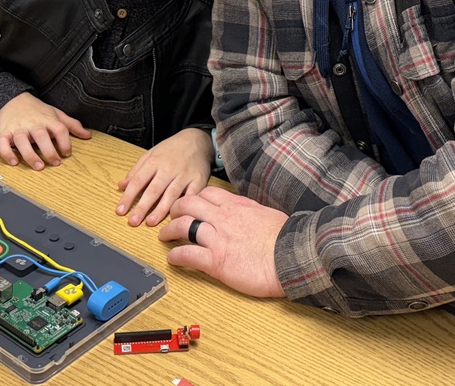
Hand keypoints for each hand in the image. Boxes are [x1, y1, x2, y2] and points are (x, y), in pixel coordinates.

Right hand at [0, 92, 90, 169]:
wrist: (11, 98)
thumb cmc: (36, 109)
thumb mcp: (55, 113)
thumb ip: (71, 124)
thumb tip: (87, 135)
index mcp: (47, 119)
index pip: (59, 129)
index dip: (65, 142)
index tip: (67, 153)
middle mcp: (33, 124)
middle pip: (41, 136)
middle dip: (49, 151)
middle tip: (55, 162)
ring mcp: (18, 128)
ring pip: (22, 141)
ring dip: (30, 155)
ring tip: (38, 166)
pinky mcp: (4, 132)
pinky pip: (3, 143)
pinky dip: (7, 153)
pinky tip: (14, 162)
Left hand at [116, 128, 212, 226]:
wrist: (196, 140)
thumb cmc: (171, 149)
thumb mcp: (150, 154)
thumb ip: (136, 171)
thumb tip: (121, 186)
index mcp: (154, 162)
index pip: (138, 181)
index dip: (128, 197)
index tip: (120, 211)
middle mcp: (168, 168)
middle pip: (154, 189)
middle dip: (142, 207)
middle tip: (133, 222)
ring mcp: (184, 175)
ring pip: (172, 194)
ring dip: (161, 210)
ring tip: (151, 222)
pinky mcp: (199, 180)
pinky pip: (192, 194)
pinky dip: (186, 205)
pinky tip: (179, 216)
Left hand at [159, 187, 287, 297]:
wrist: (291, 257)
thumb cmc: (286, 239)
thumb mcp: (268, 215)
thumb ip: (253, 213)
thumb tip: (251, 214)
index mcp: (237, 206)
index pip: (208, 194)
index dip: (195, 197)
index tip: (191, 203)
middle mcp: (223, 218)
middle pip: (189, 205)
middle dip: (176, 209)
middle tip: (171, 215)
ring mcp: (218, 239)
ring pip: (183, 226)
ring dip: (169, 230)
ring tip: (164, 235)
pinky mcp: (216, 261)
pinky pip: (188, 255)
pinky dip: (176, 256)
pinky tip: (172, 258)